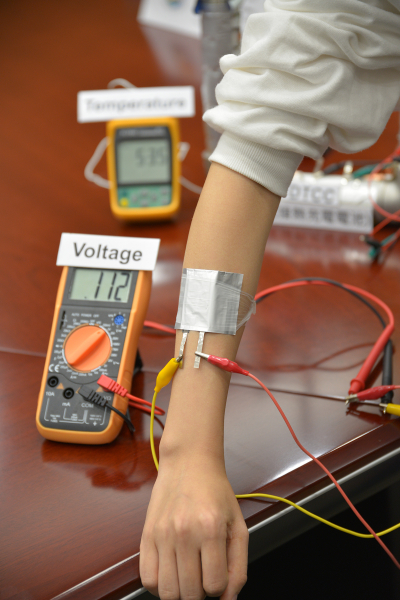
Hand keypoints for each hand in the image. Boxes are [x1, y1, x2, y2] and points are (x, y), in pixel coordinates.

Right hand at [140, 454, 247, 599]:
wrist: (188, 463)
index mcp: (210, 529)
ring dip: (181, 592)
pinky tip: (171, 572)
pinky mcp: (146, 535)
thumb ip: (238, 566)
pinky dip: (159, 585)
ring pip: (168, 592)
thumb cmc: (215, 492)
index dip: (219, 587)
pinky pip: (147, 579)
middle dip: (201, 593)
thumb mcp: (238, 524)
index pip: (214, 586)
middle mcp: (184, 533)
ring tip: (188, 576)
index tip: (218, 573)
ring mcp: (162, 534)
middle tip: (203, 574)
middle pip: (190, 594)